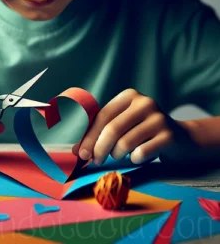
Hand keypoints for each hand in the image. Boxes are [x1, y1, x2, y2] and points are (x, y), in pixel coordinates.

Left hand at [73, 89, 195, 164]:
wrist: (181, 138)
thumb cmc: (143, 131)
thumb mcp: (123, 123)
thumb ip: (101, 131)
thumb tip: (76, 150)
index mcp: (129, 96)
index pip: (102, 116)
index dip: (89, 136)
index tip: (81, 153)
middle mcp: (144, 102)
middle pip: (112, 129)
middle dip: (99, 149)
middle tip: (95, 161)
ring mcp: (159, 118)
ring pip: (125, 143)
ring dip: (117, 155)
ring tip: (120, 155)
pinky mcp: (169, 135)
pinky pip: (142, 153)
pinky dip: (135, 159)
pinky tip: (138, 156)